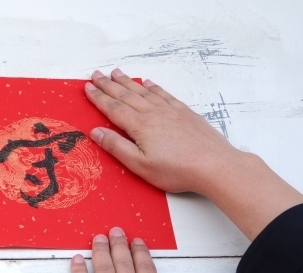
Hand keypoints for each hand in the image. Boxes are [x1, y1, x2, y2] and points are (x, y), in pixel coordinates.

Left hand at [71, 227, 227, 272]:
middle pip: (123, 265)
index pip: (147, 271)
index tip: (137, 241)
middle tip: (114, 231)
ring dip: (100, 252)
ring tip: (97, 238)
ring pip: (103, 271)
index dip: (141, 253)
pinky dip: (78, 272)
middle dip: (119, 245)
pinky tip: (76, 260)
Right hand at [84, 68, 239, 194]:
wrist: (214, 164)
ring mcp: (170, 111)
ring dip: (128, 82)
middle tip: (96, 75)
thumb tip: (96, 132)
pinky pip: (164, 94)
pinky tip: (148, 83)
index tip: (88, 88)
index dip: (99, 98)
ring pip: (144, 91)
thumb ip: (116, 146)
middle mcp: (154, 113)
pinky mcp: (184, 113)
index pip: (113, 108)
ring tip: (116, 73)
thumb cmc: (176, 169)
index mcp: (140, 126)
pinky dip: (153, 87)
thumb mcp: (139, 164)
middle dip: (109, 85)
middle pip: (126, 95)